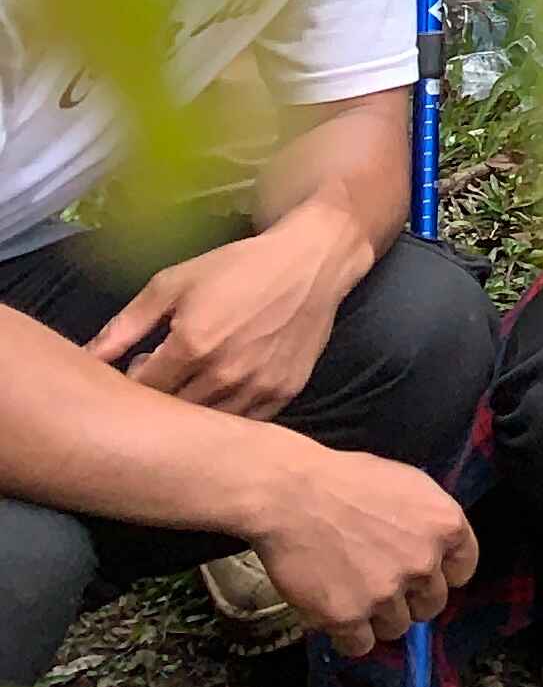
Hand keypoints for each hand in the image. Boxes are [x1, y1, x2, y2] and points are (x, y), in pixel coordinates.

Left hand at [86, 228, 352, 415]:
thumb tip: (84, 359)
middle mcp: (224, 374)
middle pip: (171, 413)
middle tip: (166, 374)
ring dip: (192, 410)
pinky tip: (224, 390)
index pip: (141, 391)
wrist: (313, 262)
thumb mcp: (174, 282)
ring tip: (194, 382)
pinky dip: (227, 416)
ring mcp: (257, 387)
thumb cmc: (238, 267)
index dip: (132, 382)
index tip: (141, 365)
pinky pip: (244, 424)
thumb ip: (125, 325)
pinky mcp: (284, 393)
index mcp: (192, 345)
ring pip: (207, 425)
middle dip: (159, 399)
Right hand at [249, 448, 475, 658]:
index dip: (441, 575)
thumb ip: (428, 523)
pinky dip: (349, 637)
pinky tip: (337, 616)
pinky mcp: (348, 616)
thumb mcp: (409, 486)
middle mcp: (424, 563)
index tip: (422, 576)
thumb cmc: (346, 481)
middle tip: (382, 587)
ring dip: (378, 619)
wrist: (290, 495)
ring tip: (353, 596)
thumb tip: (432, 550)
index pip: (463, 569)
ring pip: (396, 627)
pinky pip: (360, 646)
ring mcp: (386, 593)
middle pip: (431, 604)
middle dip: (410, 599)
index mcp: (446, 525)